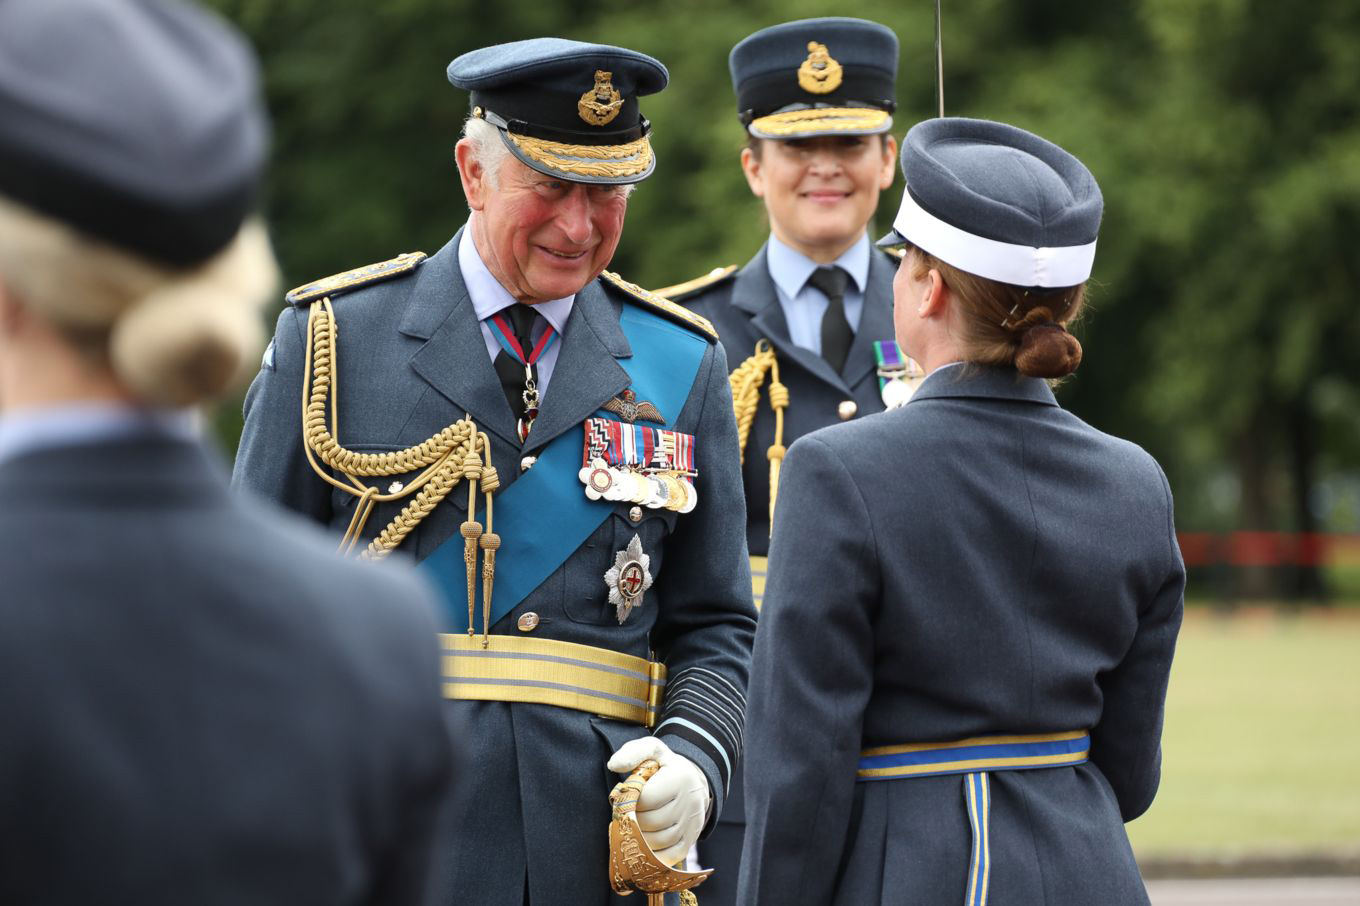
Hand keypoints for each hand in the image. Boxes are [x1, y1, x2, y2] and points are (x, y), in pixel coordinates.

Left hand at [607, 736, 711, 865]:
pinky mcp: (691, 840)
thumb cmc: (664, 766)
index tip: (626, 798)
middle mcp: (690, 802)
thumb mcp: (651, 750)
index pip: (647, 799)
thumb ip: (632, 753)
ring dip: (639, 839)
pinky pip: (670, 856)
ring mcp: (692, 823)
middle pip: (652, 822)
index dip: (631, 801)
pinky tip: (642, 846)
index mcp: (679, 778)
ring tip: (632, 828)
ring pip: (659, 841)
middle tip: (625, 815)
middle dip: (633, 821)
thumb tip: (613, 765)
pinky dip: (652, 855)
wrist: (692, 781)